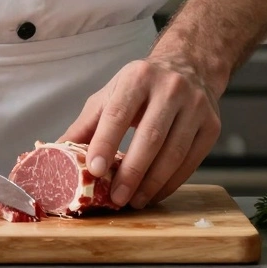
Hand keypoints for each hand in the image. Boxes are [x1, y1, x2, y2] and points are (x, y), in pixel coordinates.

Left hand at [59, 56, 220, 208]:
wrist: (189, 67)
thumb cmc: (141, 85)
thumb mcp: (110, 94)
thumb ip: (86, 124)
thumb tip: (54, 152)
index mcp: (137, 78)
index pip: (118, 113)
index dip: (105, 143)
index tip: (94, 170)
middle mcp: (170, 88)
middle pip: (150, 137)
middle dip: (131, 172)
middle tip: (116, 197)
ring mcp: (196, 106)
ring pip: (174, 152)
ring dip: (153, 183)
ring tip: (134, 201)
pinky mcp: (212, 125)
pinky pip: (191, 161)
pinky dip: (172, 182)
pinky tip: (155, 193)